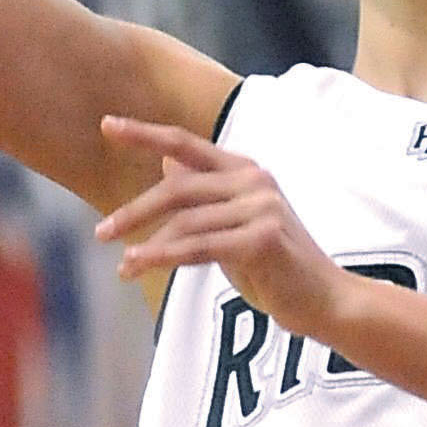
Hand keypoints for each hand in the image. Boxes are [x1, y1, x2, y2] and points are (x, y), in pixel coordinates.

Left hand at [97, 119, 349, 332]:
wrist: (325, 301)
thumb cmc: (276, 267)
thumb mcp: (233, 224)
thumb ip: (202, 196)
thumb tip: (164, 163)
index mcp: (245, 170)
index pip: (186, 144)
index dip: (144, 134)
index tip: (106, 126)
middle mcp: (254, 180)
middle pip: (178, 188)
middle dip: (134, 211)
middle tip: (101, 233)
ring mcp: (261, 207)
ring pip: (185, 222)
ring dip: (146, 246)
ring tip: (123, 265)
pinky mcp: (262, 239)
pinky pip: (199, 247)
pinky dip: (163, 256)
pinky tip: (138, 264)